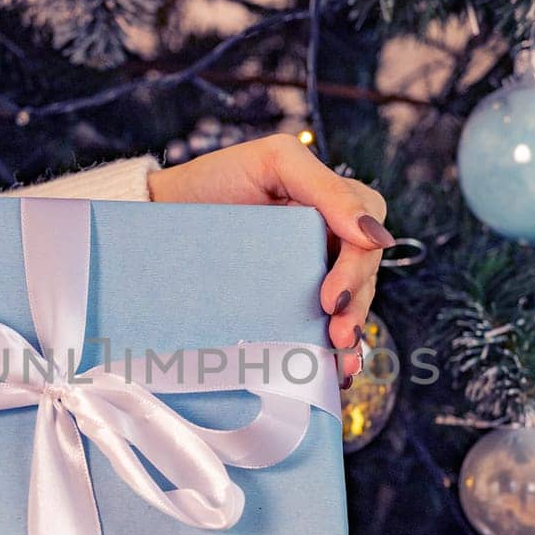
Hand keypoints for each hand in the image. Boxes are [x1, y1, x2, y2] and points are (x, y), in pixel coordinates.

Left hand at [148, 135, 391, 380]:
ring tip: (340, 359)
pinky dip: (332, 349)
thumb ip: (327, 189)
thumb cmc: (213, 181)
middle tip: (338, 333)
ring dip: (352, 332)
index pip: (366, 236)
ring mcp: (305, 270)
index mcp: (328, 205)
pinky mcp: (285, 300)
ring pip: (350, 302)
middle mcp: (323, 238)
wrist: (159, 215)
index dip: (358, 268)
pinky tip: (335, 370)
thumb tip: (376, 235)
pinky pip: (319, 324)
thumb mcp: (276, 163)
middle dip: (357, 305)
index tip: (332, 297)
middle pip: (363, 274)